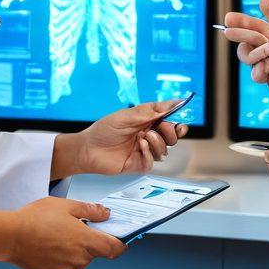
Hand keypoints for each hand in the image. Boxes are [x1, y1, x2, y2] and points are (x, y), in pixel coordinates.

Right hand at [6, 197, 126, 268]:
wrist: (12, 237)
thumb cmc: (37, 218)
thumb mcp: (67, 206)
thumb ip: (90, 210)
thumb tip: (107, 214)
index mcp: (86, 241)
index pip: (114, 249)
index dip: (121, 244)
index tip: (122, 239)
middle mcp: (80, 260)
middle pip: (95, 252)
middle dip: (89, 240)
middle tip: (74, 227)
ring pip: (80, 260)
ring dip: (76, 250)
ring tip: (56, 236)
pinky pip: (67, 268)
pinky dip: (64, 259)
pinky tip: (49, 247)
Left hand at [56, 102, 188, 176]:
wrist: (88, 150)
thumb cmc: (103, 131)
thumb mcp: (126, 116)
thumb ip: (148, 111)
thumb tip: (170, 104)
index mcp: (146, 121)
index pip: (167, 119)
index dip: (176, 118)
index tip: (180, 116)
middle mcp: (147, 135)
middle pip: (171, 136)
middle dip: (172, 132)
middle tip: (164, 127)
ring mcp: (144, 151)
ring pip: (164, 149)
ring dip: (158, 142)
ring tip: (143, 137)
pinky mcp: (139, 164)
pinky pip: (153, 161)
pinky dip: (149, 153)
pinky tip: (140, 147)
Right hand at [224, 0, 268, 105]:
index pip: (253, 26)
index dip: (240, 22)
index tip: (228, 18)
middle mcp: (268, 49)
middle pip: (245, 42)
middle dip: (240, 35)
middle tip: (231, 32)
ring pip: (247, 57)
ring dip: (253, 53)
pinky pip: (256, 75)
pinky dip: (259, 69)